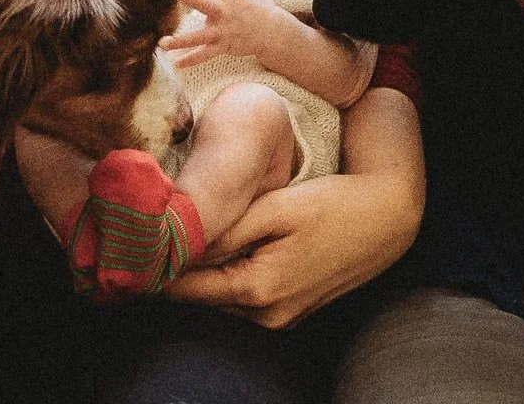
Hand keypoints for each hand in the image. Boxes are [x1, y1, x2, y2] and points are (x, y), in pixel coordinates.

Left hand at [161, 0, 290, 67]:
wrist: (274, 34)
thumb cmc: (261, 8)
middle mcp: (225, 11)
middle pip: (205, 3)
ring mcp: (223, 31)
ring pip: (199, 36)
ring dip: (181, 40)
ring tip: (162, 43)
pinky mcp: (223, 46)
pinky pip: (205, 54)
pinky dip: (191, 60)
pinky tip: (176, 63)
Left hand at [165, 88, 423, 328]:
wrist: (388, 219)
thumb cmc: (333, 205)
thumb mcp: (275, 207)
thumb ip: (224, 230)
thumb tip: (175, 244)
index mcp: (257, 290)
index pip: (184, 288)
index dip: (156, 266)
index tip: (135, 244)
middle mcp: (265, 315)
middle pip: (200, 295)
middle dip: (180, 266)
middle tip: (159, 230)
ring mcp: (280, 318)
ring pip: (221, 295)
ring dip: (206, 270)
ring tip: (192, 232)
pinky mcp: (290, 311)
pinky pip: (244, 295)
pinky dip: (230, 273)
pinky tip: (231, 244)